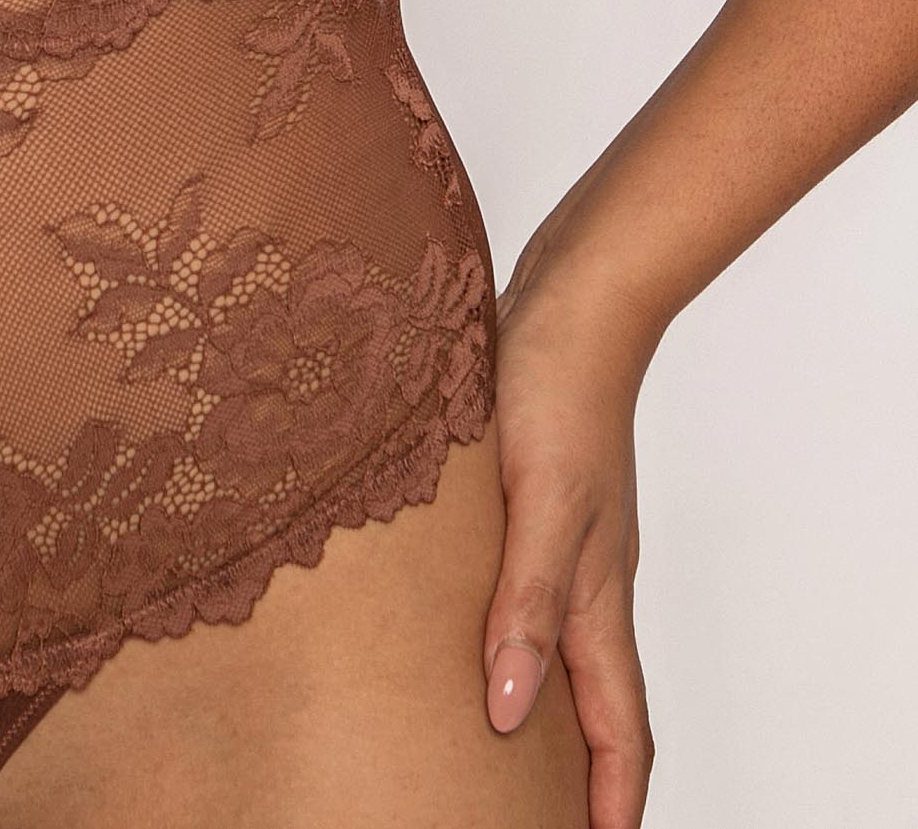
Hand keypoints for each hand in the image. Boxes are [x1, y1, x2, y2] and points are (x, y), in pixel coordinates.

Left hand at [483, 261, 658, 828]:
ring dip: (536, 701)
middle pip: (592, 699)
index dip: (612, 800)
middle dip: (575, 773)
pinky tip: (457, 622)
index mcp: (597, 595)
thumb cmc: (556, 391)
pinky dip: (504, 627)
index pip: (618, 727)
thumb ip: (526, 606)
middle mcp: (585, 576)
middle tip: (524, 816)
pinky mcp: (530, 500)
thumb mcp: (540, 506)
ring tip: (487, 745)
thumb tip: (512, 712)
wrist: (568, 300)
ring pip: (556, 643)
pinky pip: (525, 587)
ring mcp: (562, 538)